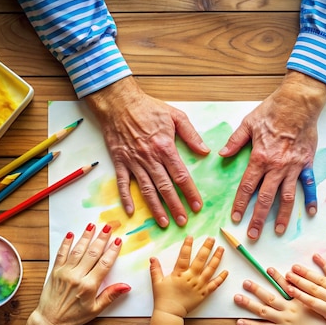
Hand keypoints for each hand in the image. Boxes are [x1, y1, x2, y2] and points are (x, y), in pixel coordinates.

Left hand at [30, 223, 130, 324]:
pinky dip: (65, 244)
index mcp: (89, 286)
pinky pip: (61, 254)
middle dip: (101, 238)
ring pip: (77, 251)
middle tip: (108, 227)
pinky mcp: (54, 271)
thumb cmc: (74, 317)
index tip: (118, 241)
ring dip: (86, 237)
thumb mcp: (96, 309)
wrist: (50, 320)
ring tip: (92, 225)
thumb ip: (110, 295)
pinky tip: (71, 234)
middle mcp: (77, 276)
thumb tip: (126, 286)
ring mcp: (64, 272)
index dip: (112, 251)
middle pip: (92, 253)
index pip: (104, 264)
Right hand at [85, 77, 209, 227]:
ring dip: (155, 208)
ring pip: (146, 189)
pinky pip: (122, 183)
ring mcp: (133, 161)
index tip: (197, 206)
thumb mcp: (176, 116)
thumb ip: (191, 135)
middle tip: (183, 222)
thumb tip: (205, 151)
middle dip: (175, 206)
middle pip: (165, 187)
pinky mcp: (120, 161)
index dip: (190, 192)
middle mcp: (150, 157)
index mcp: (166, 147)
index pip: (181, 175)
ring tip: (164, 222)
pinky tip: (131, 211)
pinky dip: (126, 198)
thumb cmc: (149, 107)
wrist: (119, 102)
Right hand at [150, 236, 227, 317]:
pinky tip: (226, 271)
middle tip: (212, 238)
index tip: (191, 236)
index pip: (184, 256)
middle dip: (207, 247)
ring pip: (210, 269)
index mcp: (180, 273)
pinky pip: (215, 284)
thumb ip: (155, 269)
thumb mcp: (157, 282)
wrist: (170, 313)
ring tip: (221, 249)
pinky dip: (221, 278)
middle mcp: (191, 277)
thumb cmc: (163, 298)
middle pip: (201, 259)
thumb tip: (152, 258)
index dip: (187, 245)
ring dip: (216, 258)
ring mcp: (199, 285)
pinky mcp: (204, 293)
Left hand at [220, 71, 325, 239]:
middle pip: (265, 198)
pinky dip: (311, 199)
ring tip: (279, 231)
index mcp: (260, 158)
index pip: (247, 187)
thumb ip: (235, 141)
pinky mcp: (307, 163)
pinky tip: (310, 213)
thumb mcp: (248, 123)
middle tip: (253, 235)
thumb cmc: (272, 111)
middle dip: (258, 219)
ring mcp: (294, 167)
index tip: (235, 218)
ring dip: (283, 216)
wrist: (299, 102)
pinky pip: (309, 185)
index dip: (240, 204)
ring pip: (287, 197)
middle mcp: (277, 166)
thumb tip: (221, 153)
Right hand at [234, 268, 325, 324]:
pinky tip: (275, 273)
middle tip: (237, 295)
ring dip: (262, 287)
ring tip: (252, 280)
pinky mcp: (302, 300)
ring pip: (275, 295)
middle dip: (249, 302)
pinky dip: (283, 281)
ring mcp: (293, 308)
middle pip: (263, 308)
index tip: (238, 321)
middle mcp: (285, 318)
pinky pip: (292, 289)